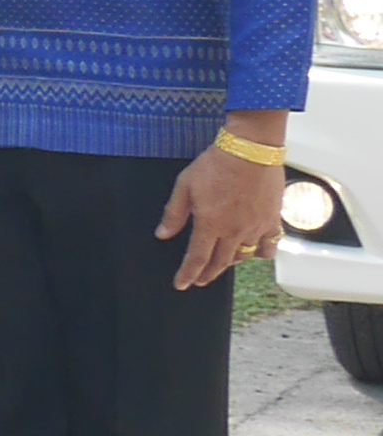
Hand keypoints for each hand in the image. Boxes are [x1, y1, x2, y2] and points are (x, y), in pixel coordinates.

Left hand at [159, 139, 283, 291]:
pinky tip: (256, 253)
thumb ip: (174, 213)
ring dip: (230, 263)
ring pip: (243, 256)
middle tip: (199, 280)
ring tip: (222, 264)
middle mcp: (234, 231)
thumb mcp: (185, 186)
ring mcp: (256, 227)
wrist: (250, 150)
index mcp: (210, 224)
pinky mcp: (272, 219)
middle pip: (220, 262)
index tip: (181, 284)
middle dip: (207, 274)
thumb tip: (163, 234)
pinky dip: (262, 253)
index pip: (197, 258)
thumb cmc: (216, 165)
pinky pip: (270, 245)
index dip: (188, 274)